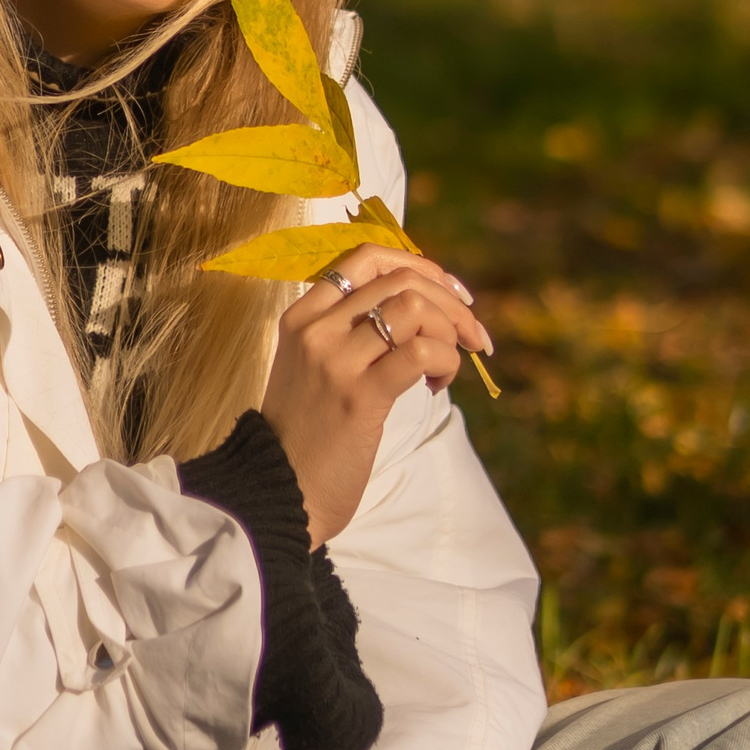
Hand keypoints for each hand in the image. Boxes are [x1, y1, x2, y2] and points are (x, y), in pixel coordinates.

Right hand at [260, 244, 492, 545]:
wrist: (277, 493)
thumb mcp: (315, 368)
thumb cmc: (307, 435)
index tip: (451, 292)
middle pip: (400, 280)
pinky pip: (422, 352)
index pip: (366, 256)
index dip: (419, 266)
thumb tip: (425, 305)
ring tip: (447, 366)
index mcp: (303, 315)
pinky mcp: (359, 396)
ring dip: (450, 332)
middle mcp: (316, 329)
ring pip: (414, 309)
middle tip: (473, 334)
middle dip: (451, 302)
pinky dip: (445, 362)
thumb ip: (353, 332)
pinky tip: (437, 386)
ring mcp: (335, 360)